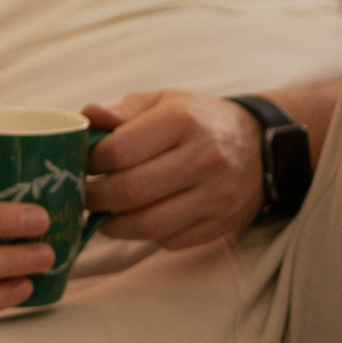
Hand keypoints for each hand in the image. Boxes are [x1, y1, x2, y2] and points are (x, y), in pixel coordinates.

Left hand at [81, 90, 260, 246]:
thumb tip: (87, 114)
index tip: (81, 165)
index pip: (118, 151)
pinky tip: (134, 220)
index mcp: (182, 120)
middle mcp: (204, 158)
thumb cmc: (197, 121)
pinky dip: (142, 235)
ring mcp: (216, 195)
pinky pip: (168, 240)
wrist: (260, 146)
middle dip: (94, 197)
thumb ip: (122, 111)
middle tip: (83, 194)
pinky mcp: (221, 224)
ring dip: (113, 224)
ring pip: (148, 223)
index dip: (89, 162)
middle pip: (130, 190)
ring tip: (102, 212)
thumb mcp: (162, 102)